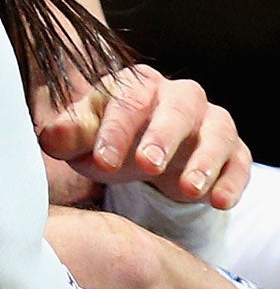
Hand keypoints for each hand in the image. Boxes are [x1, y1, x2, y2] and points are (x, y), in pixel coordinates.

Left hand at [37, 64, 250, 207]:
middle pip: (178, 107)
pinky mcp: (231, 149)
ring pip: (217, 131)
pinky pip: (239, 161)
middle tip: (148, 166)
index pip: (127, 102)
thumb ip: (67, 135)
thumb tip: (51, 136)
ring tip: (190, 190)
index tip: (103, 162)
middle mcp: (178, 96)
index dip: (115, 132)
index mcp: (136, 86)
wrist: (142, 155)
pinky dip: (231, 181)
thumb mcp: (82, 138)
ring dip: (205, 160)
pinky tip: (219, 202)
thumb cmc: (108, 140)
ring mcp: (209, 121)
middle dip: (163, 137)